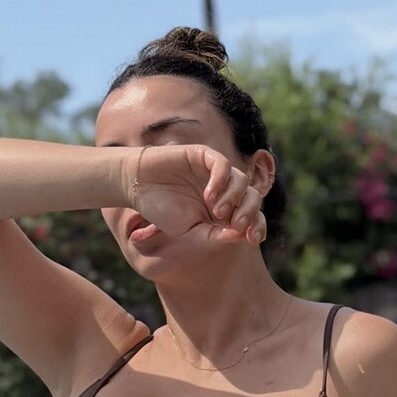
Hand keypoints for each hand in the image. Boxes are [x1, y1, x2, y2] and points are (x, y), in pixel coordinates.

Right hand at [124, 144, 265, 246]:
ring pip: (242, 180)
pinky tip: (208, 195)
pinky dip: (221, 180)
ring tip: (217, 211)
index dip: (257, 227)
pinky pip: (222, 164)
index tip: (253, 240)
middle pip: (253, 198)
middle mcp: (225, 190)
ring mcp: (215, 172)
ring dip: (234, 198)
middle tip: (237, 225)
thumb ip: (216, 236)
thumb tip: (243, 236)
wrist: (138, 189)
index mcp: (226, 211)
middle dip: (250, 213)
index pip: (252, 217)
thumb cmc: (165, 213)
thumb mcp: (192, 233)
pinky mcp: (203, 156)